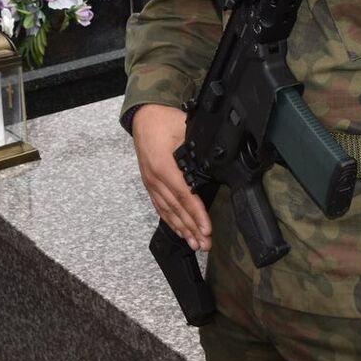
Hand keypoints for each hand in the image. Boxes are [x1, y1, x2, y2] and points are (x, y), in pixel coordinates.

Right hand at [130, 104, 210, 251]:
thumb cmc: (164, 120)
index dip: (196, 214)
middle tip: (205, 245)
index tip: (207, 229)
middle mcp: (155, 178)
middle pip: (176, 208)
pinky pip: (160, 206)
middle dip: (192, 229)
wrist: (143, 115)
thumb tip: (217, 162)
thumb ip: (198, 148)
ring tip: (195, 244)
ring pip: (167, 211)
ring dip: (182, 229)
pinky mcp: (149, 183)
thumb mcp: (185, 129)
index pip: (184, 195)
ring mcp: (150, 182)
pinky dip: (170, 221)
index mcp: (164, 166)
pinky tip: (179, 231)